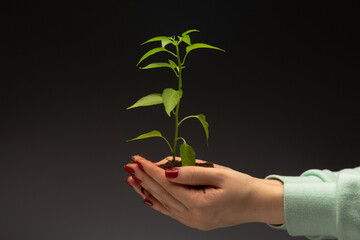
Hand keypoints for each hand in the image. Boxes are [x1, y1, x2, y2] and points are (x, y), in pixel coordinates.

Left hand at [125, 156, 284, 230]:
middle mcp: (193, 217)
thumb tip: (167, 170)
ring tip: (132, 180)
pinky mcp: (195, 221)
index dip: (150, 170)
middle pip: (161, 194)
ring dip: (146, 190)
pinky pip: (171, 212)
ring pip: (163, 204)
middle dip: (144, 178)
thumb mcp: (219, 174)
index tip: (137, 159)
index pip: (166, 184)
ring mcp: (193, 222)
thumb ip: (191, 172)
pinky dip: (158, 203)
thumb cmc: (243, 187)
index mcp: (199, 205)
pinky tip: (147, 197)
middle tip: (130, 166)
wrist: (258, 204)